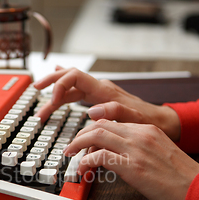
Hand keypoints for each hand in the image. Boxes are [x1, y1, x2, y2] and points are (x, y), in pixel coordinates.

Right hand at [33, 67, 181, 140]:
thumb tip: (91, 110)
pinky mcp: (99, 100)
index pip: (75, 77)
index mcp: (105, 91)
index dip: (60, 85)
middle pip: (69, 78)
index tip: (52, 101)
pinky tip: (57, 92)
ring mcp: (99, 94)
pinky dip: (64, 93)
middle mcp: (100, 89)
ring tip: (42, 106)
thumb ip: (114, 112)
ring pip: (71, 88)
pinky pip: (77, 92)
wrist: (163, 122)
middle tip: (35, 89)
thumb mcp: (134, 119)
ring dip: (55, 95)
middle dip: (50, 83)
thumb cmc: (149, 122)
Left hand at [64, 119, 198, 199]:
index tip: (84, 141)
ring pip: (97, 135)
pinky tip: (84, 170)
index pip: (111, 122)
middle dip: (80, 135)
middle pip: (100, 124)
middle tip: (71, 147)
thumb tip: (116, 156)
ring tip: (70, 155)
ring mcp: (136, 149)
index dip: (92, 131)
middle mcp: (141, 134)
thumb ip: (139, 149)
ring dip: (78, 145)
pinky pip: (100, 156)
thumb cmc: (182, 178)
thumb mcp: (160, 153)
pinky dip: (86, 162)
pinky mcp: (133, 167)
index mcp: (148, 129)